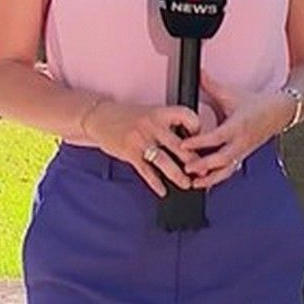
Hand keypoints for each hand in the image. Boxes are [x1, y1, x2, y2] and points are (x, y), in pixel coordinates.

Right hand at [84, 99, 201, 196]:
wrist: (99, 117)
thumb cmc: (129, 117)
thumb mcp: (151, 114)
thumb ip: (168, 126)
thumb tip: (190, 145)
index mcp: (160, 112)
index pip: (187, 116)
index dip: (198, 127)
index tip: (203, 141)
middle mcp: (152, 125)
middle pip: (179, 144)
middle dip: (194, 161)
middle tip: (204, 172)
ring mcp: (140, 139)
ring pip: (164, 160)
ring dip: (177, 175)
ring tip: (186, 184)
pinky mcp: (129, 152)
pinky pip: (145, 171)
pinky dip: (155, 183)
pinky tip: (162, 191)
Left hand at [180, 71, 289, 188]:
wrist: (281, 112)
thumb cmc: (257, 103)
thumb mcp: (233, 94)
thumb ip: (212, 85)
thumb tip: (198, 71)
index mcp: (238, 125)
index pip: (217, 137)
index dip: (199, 142)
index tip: (183, 144)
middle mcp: (242, 141)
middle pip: (223, 158)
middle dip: (204, 165)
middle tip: (187, 168)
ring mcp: (244, 151)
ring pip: (228, 169)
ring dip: (211, 178)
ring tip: (195, 183)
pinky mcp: (244, 156)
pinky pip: (231, 170)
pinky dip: (218, 178)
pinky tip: (205, 182)